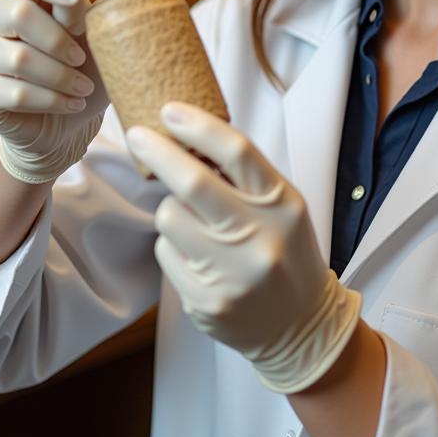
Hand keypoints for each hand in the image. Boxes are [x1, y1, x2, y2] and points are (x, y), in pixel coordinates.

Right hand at [0, 0, 178, 183]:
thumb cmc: (84, 68)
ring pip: (16, 57)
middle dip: (60, 40)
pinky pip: (12, 91)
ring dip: (60, 76)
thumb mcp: (108, 35)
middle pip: (18, 14)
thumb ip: (128, 4)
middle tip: (83, 58)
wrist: (63, 123)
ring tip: (83, 86)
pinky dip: (50, 99)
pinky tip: (70, 101)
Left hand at [126, 102, 361, 393]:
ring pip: (169, 218)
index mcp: (281, 204)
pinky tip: (199, 259)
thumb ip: (244, 176)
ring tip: (195, 222)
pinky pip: (166, 254)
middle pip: (193, 183)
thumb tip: (189, 138)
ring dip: (171, 210)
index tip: (169, 110)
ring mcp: (229, 274)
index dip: (198, 126)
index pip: (237, 152)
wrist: (300, 326)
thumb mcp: (282, 205)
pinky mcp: (204, 302)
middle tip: (137, 135)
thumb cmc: (285, 252)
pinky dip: (174, 247)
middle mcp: (258, 237)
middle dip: (158, 153)